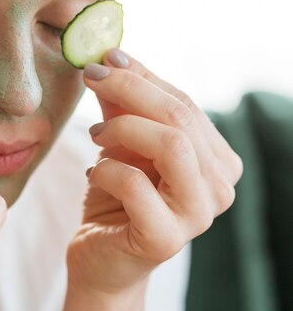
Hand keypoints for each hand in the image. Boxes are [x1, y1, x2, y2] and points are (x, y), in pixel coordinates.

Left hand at [66, 49, 242, 302]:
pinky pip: (135, 183)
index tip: (106, 57)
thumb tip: (110, 55)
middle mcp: (219, 187)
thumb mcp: (119, 141)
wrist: (100, 255)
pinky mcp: (166, 238)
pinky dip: (105, 168)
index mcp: (216, 160)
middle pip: (180, 118)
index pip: (184, 103)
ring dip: (122, 128)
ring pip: (171, 145)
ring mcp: (198, 215)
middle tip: (91, 76)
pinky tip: (91, 171)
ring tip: (93, 134)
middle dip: (130, 88)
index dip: (143, 76)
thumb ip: (121, 103)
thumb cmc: (115, 196)